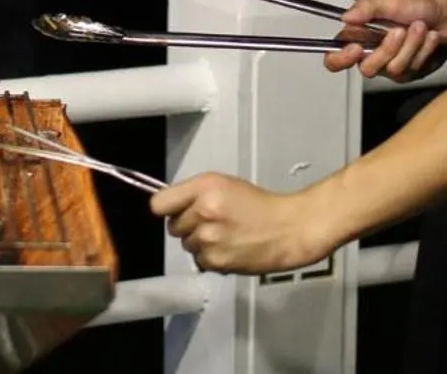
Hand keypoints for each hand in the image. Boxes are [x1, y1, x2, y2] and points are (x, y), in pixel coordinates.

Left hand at [149, 173, 331, 274]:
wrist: (287, 229)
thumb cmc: (259, 206)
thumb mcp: (224, 185)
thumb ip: (194, 194)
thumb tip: (167, 206)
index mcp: (204, 187)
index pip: (159, 203)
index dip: (166, 208)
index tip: (172, 212)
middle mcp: (203, 211)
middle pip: (172, 227)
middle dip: (188, 226)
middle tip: (213, 222)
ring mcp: (208, 238)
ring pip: (187, 245)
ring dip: (201, 243)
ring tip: (225, 235)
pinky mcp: (216, 261)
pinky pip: (200, 261)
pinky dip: (212, 258)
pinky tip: (230, 248)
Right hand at [324, 0, 446, 80]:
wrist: (446, 14)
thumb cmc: (416, 5)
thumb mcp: (390, 1)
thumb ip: (367, 8)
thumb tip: (345, 17)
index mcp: (359, 37)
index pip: (334, 58)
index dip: (339, 59)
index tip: (356, 48)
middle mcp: (371, 55)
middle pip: (367, 68)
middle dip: (388, 49)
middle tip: (401, 30)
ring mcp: (391, 67)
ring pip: (394, 69)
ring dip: (411, 46)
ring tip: (421, 28)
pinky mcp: (410, 74)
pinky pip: (412, 70)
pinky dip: (424, 51)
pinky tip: (430, 38)